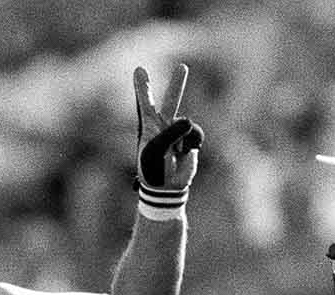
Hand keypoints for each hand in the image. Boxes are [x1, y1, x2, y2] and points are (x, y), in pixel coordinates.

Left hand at [133, 65, 202, 191]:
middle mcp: (164, 126)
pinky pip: (196, 133)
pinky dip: (192, 143)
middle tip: (183, 66)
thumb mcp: (156, 150)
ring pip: (186, 123)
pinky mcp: (190, 140)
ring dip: (182, 137)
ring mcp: (178, 132)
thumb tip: (188, 119)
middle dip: (178, 84)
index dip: (143, 87)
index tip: (139, 69)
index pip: (145, 103)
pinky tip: (185, 153)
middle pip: (171, 101)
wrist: (167, 188)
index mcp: (149, 127)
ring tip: (175, 152)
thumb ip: (170, 132)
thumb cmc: (154, 169)